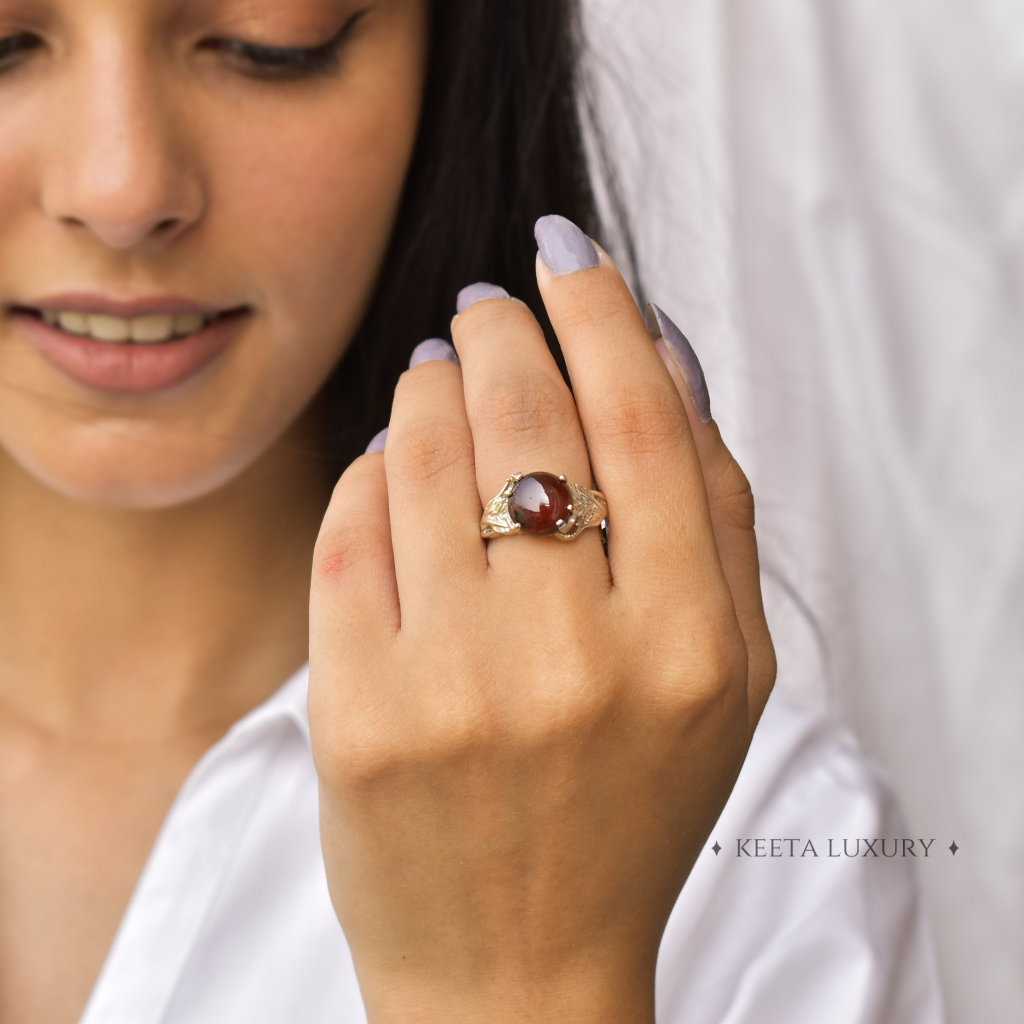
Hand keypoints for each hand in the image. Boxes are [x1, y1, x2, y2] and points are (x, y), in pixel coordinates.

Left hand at [309, 216, 775, 1023]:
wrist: (518, 966)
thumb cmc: (628, 807)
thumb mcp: (727, 676)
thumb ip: (716, 513)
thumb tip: (657, 352)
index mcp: (690, 646)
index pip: (643, 419)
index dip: (602, 310)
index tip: (567, 256)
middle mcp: (577, 662)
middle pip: (529, 418)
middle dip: (501, 332)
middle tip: (488, 308)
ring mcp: (455, 690)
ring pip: (424, 454)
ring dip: (429, 388)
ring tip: (439, 375)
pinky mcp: (355, 715)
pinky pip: (348, 529)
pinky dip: (367, 470)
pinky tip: (388, 462)